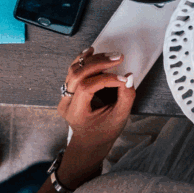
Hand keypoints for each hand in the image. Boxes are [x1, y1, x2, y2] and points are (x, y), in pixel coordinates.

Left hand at [57, 47, 133, 185]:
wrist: (90, 141)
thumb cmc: (104, 132)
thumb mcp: (119, 117)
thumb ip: (126, 97)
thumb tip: (129, 77)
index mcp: (76, 112)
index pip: (86, 88)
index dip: (106, 79)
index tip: (123, 79)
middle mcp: (66, 103)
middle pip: (77, 75)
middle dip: (99, 63)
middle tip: (118, 57)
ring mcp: (64, 96)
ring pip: (73, 70)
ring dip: (92, 59)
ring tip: (109, 55)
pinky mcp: (68, 90)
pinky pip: (73, 71)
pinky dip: (82, 60)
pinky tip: (91, 51)